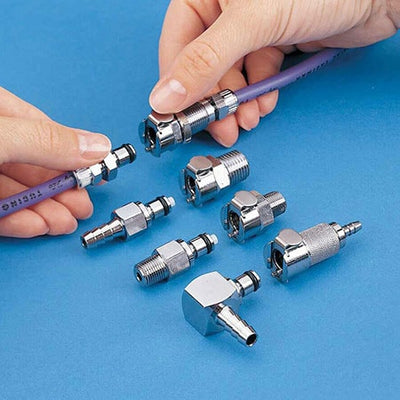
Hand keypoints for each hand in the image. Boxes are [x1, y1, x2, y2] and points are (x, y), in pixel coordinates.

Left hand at [0, 87, 110, 237]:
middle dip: (61, 188)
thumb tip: (95, 146)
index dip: (73, 149)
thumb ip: (45, 141)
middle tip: (82, 203)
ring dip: (45, 209)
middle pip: (33, 162)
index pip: (41, 125)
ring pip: (17, 188)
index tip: (96, 170)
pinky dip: (18, 220)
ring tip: (66, 221)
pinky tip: (37, 226)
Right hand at [150, 0, 398, 145]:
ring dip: (238, 104)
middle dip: (216, 102)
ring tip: (249, 119)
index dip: (177, 87)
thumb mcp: (252, 22)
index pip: (176, 48)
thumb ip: (205, 60)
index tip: (180, 118)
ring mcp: (247, 28)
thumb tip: (165, 95)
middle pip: (203, 68)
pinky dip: (258, 94)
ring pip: (229, 77)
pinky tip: (265, 104)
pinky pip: (253, 77)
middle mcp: (223, 11)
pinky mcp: (269, 43)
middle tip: (223, 127)